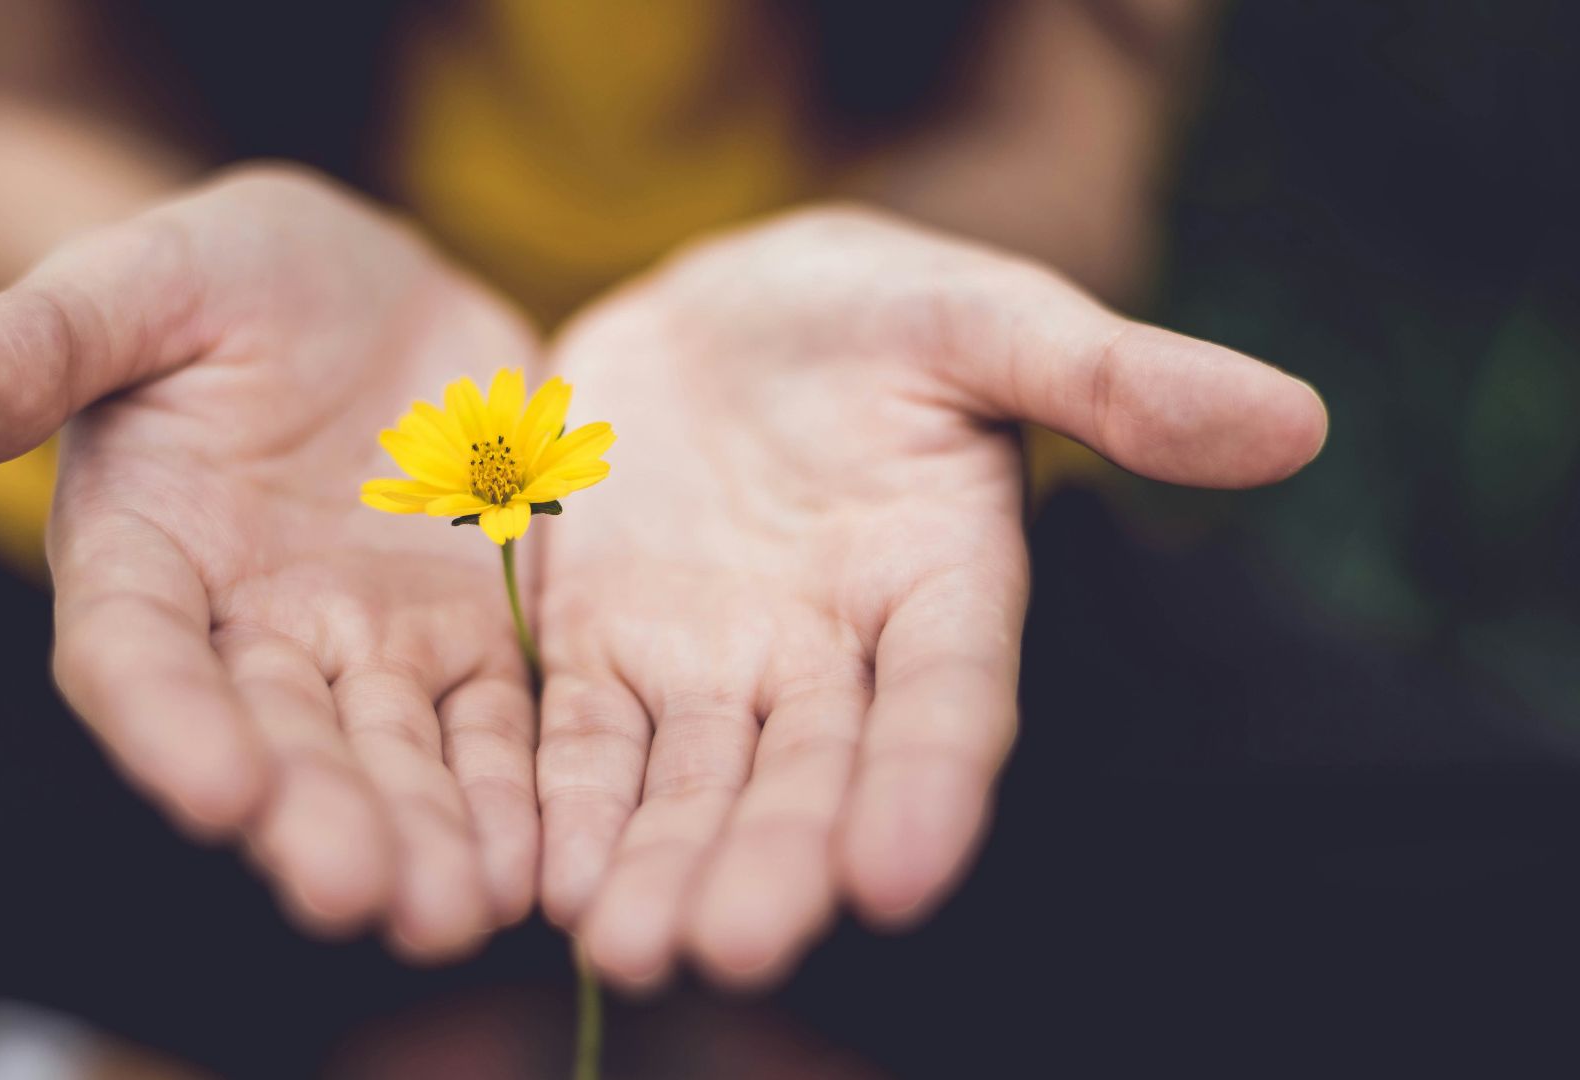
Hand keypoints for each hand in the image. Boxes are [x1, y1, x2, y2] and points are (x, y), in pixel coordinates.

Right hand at [0, 167, 541, 959]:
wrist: (366, 287)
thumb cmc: (228, 275)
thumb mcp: (141, 278)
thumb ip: (41, 341)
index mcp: (144, 552)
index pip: (138, 656)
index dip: (169, 725)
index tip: (217, 792)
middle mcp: (248, 628)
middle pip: (276, 739)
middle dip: (316, 818)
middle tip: (359, 896)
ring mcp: (365, 642)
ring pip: (391, 755)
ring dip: (423, 836)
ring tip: (458, 911)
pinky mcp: (469, 636)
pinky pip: (494, 725)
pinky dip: (514, 792)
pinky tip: (541, 862)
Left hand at [533, 205, 1327, 988]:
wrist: (719, 312)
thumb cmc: (873, 311)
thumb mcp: (983, 317)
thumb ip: (1112, 375)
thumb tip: (1294, 421)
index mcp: (941, 584)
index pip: (948, 702)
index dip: (928, 785)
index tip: (900, 875)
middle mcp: (830, 656)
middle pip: (807, 774)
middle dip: (773, 861)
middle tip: (733, 946)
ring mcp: (711, 665)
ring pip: (690, 783)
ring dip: (660, 864)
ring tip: (627, 946)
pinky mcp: (602, 651)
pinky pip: (581, 739)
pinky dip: (564, 804)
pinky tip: (541, 877)